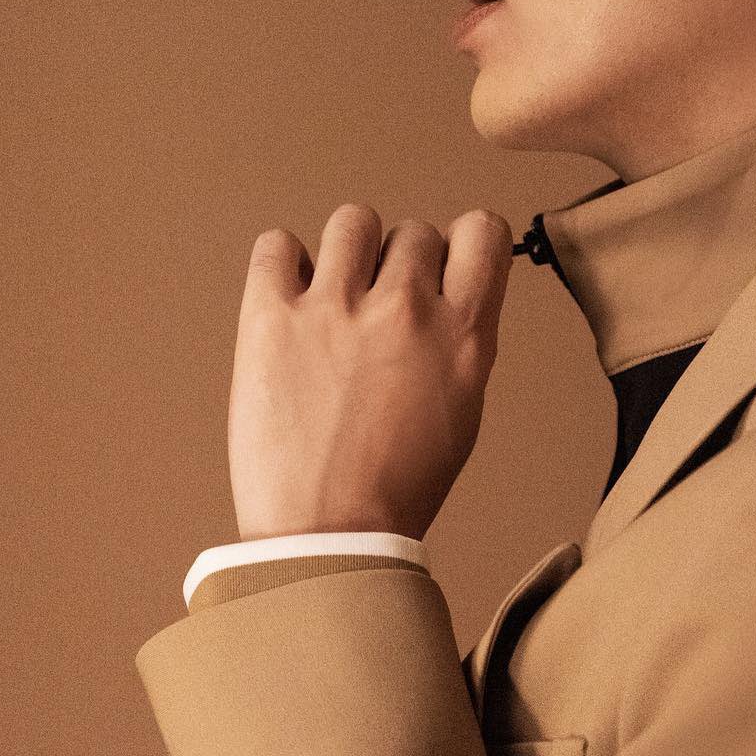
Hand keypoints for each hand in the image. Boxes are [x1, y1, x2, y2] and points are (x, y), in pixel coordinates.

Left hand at [227, 203, 513, 542]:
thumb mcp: (464, 407)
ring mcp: (336, 308)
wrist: (329, 533)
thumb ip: (460, 339)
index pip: (483, 231)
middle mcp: (405, 308)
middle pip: (412, 231)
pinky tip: (291, 300)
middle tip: (378, 311)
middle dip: (398, 265)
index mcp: (463, 333)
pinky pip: (277, 244)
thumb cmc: (397, 485)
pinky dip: (283, 264)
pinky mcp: (272, 317)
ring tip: (334, 299)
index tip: (444, 264)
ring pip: (353, 221)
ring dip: (347, 254)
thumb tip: (446, 295)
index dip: (462, 243)